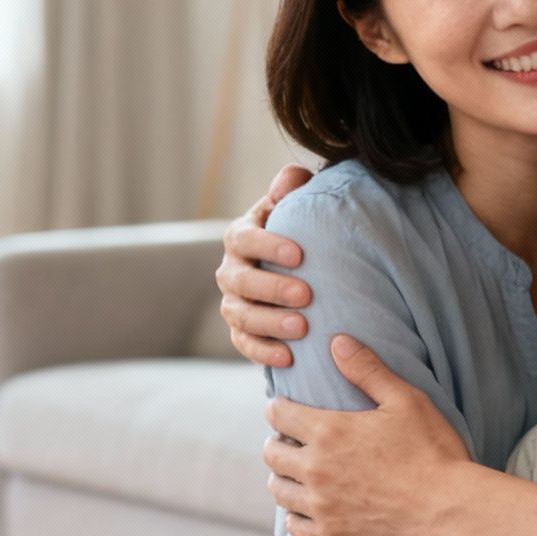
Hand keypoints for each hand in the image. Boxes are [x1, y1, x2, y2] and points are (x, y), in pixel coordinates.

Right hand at [217, 164, 315, 367]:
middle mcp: (230, 271)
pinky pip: (244, 344)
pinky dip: (263, 352)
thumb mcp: (297, 207)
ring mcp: (233, 303)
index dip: (268, 246)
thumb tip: (293, 177)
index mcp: (241, 237)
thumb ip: (293, 188)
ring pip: (241, 316)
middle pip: (240, 282)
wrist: (299, 271)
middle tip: (306, 295)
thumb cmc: (300, 232)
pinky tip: (289, 358)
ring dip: (269, 323)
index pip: (245, 239)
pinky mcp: (242, 332)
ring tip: (302, 328)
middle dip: (272, 289)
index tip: (299, 255)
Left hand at [264, 334, 474, 535]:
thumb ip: (367, 370)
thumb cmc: (432, 451)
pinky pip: (294, 527)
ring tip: (299, 474)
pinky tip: (310, 509)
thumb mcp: (405, 400)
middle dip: (278, 443)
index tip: (287, 410)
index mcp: (328, 431)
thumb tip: (336, 341)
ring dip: (284, 479)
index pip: (278, 414)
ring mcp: (321, 506)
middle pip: (271, 454)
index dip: (280, 408)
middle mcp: (315, 469)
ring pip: (278, 491)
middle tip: (292, 442)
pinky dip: (296, 516)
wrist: (450, 511)